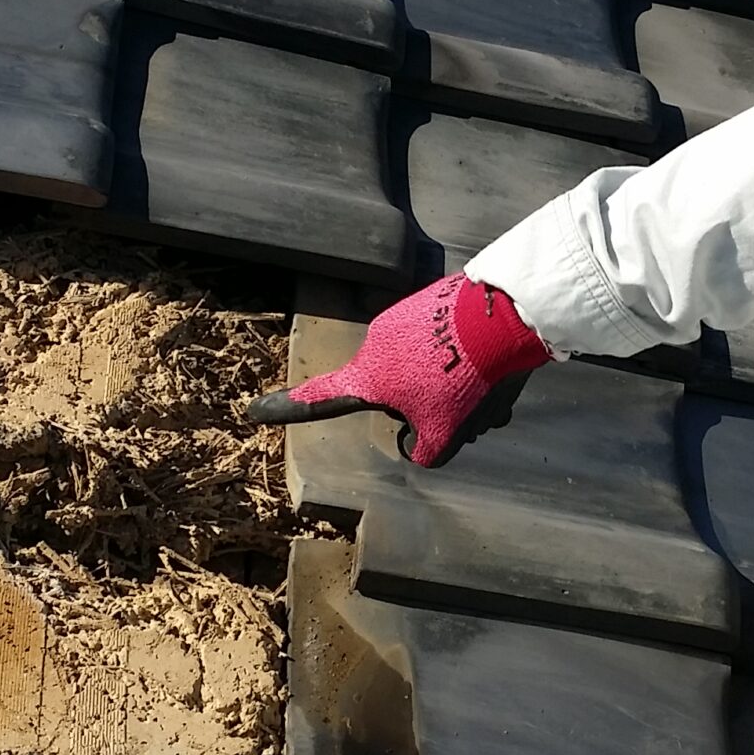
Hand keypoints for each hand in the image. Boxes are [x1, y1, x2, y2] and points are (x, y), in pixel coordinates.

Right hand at [246, 273, 552, 465]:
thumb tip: (417, 448)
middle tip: (463, 411)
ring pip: (425, 368)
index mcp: (367, 377)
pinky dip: (465, 359)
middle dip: (426, 405)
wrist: (499, 317)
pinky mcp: (430, 302)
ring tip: (487, 387)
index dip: (286, 409)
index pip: (318, 399)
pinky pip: (442, 343)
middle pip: (394, 389)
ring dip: (453, 384)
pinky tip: (493, 364)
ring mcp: (403, 318)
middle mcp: (375, 343)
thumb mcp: (444, 432)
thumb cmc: (460, 378)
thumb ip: (424, 452)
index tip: (255, 410)